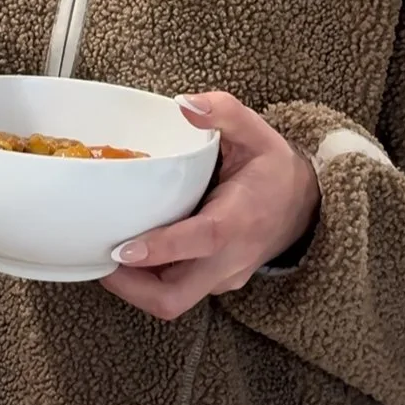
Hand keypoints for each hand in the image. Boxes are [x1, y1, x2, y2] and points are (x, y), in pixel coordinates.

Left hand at [102, 92, 320, 322]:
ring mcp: (223, 278)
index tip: (123, 248)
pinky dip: (148, 280)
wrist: (306, 208)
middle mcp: (231, 258)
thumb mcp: (256, 132)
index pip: (203, 239)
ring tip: (104, 255)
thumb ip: (223, 113)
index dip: (163, 247)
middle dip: (131, 287)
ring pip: (172, 301)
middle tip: (98, 258)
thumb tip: (184, 103)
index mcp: (241, 218)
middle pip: (175, 296)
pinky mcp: (215, 285)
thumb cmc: (274, 170)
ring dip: (134, 286)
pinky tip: (130, 254)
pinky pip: (177, 293)